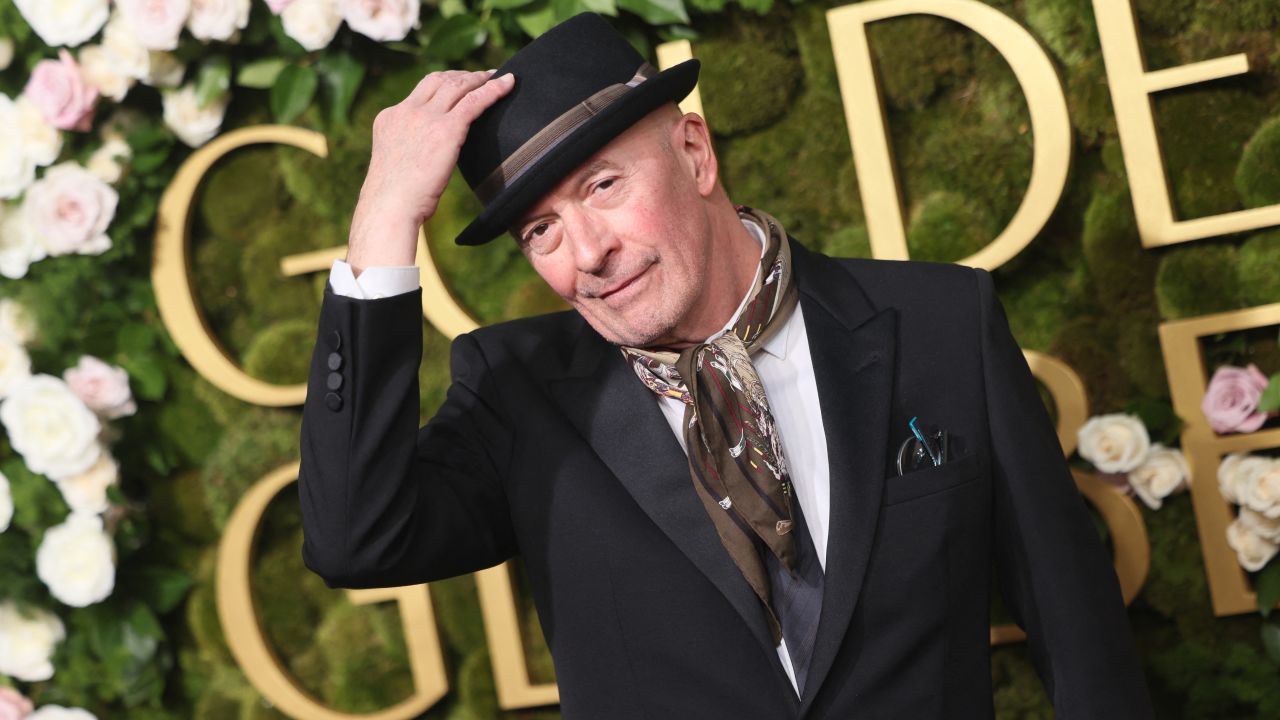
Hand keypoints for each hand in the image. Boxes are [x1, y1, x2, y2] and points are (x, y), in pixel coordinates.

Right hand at [347, 69, 515, 273]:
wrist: (390, 206)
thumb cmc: (395, 199)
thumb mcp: (398, 164)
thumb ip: (410, 150)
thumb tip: (427, 159)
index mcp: (390, 117)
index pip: (420, 92)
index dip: (442, 84)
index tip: (458, 84)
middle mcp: (406, 111)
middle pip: (438, 79)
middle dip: (462, 76)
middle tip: (482, 76)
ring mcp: (425, 117)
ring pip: (457, 85)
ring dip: (480, 79)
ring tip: (498, 77)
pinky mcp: (446, 129)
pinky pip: (475, 101)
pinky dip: (494, 89)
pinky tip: (508, 84)